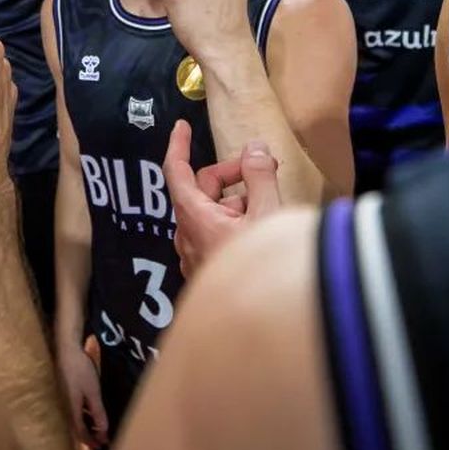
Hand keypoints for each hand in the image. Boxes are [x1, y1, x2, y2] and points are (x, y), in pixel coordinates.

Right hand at [56, 342, 108, 449]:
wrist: (67, 351)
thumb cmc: (80, 371)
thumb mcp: (92, 392)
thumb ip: (97, 412)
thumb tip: (103, 431)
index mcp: (72, 410)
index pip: (80, 432)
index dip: (91, 441)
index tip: (101, 446)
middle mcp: (66, 408)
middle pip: (77, 428)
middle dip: (89, 436)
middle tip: (101, 441)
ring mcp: (64, 400)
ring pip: (76, 419)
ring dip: (87, 426)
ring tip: (99, 429)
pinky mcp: (66, 392)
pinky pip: (76, 410)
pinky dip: (84, 415)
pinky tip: (91, 412)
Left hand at [165, 119, 280, 275]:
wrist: (266, 323)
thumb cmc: (264, 267)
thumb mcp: (269, 212)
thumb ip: (260, 176)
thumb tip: (254, 148)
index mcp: (194, 218)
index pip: (176, 172)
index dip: (178, 146)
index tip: (182, 126)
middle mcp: (187, 237)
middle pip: (202, 191)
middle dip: (232, 176)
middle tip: (266, 170)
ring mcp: (196, 258)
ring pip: (212, 215)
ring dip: (238, 203)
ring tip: (272, 207)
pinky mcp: (208, 274)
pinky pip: (217, 237)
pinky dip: (236, 225)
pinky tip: (263, 232)